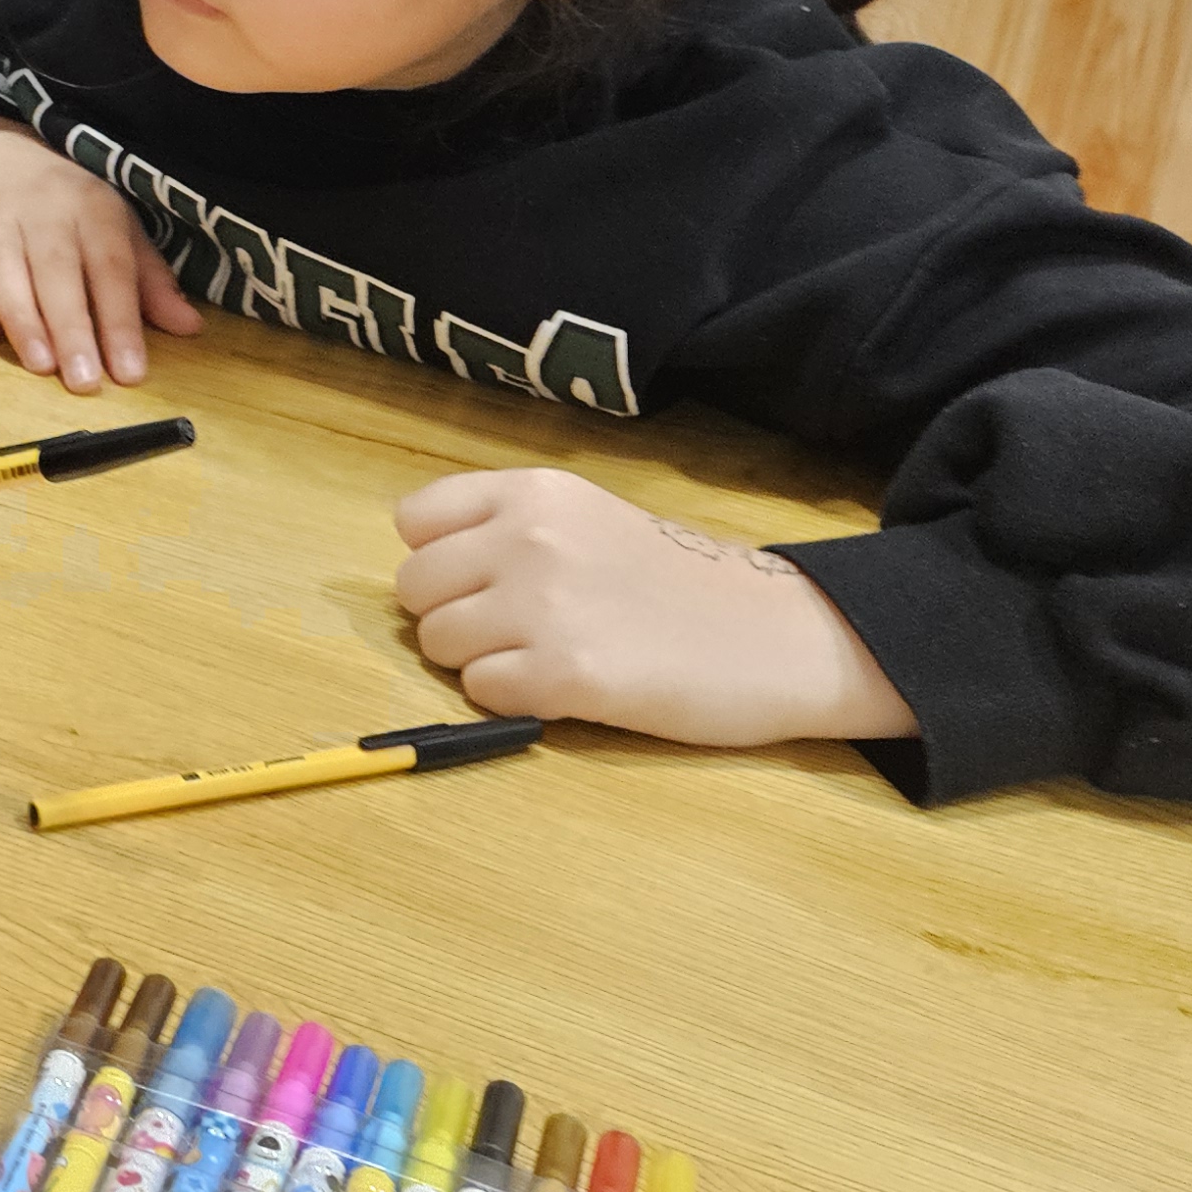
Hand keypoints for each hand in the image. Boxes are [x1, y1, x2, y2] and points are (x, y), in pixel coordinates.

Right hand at [0, 106, 199, 390]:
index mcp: (91, 205)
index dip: (121, 320)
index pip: (111, 266)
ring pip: (2, 265)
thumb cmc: (60, 200)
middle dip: (71, 328)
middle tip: (84, 381)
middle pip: (56, 269)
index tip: (130, 372)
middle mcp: (39, 205)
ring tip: (40, 364)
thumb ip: (147, 279)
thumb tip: (190, 327)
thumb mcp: (113, 225)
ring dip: (21, 317)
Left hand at [391, 467, 916, 746]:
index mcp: (534, 491)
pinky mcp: (565, 674)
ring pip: (437, 644)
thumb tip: (429, 569)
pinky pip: (479, 692)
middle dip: (453, 616)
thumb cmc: (679, 583)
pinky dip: (511, 700)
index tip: (482, 580)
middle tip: (519, 630)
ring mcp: (544, 605)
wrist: (778, 634)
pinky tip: (567, 688)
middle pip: (414, 589)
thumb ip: (510, 530)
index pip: (414, 521)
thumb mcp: (590, 520)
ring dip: (480, 662)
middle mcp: (529, 537)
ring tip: (549, 656)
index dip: (439, 559)